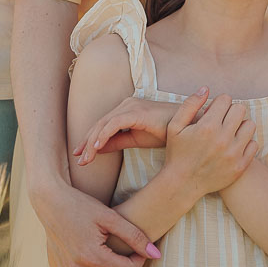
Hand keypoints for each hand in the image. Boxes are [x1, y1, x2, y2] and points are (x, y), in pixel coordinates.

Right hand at [34, 176, 161, 266]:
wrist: (50, 202)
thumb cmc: (82, 206)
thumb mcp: (110, 217)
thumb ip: (135, 236)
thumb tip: (156, 255)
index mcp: (93, 256)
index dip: (140, 261)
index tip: (139, 249)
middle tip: (130, 256)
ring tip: (115, 259)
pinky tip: (99, 265)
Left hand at [72, 91, 198, 166]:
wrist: (188, 126)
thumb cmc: (166, 131)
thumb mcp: (137, 139)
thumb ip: (117, 141)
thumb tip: (98, 148)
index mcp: (125, 111)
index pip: (102, 126)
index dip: (89, 141)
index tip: (81, 157)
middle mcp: (126, 105)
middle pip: (99, 124)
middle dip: (87, 143)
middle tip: (79, 161)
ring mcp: (131, 106)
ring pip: (104, 124)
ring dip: (92, 142)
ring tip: (85, 158)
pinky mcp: (137, 111)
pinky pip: (115, 123)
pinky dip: (104, 134)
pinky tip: (97, 147)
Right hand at [165, 92, 258, 198]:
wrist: (182, 184)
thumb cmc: (177, 153)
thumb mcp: (175, 126)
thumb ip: (190, 104)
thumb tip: (206, 88)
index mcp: (207, 127)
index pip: (226, 99)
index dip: (219, 102)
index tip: (213, 110)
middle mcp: (223, 139)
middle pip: (240, 109)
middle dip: (230, 111)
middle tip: (222, 120)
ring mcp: (234, 154)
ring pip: (250, 125)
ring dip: (240, 126)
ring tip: (229, 132)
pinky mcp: (240, 166)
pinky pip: (254, 144)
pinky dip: (245, 143)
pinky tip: (233, 146)